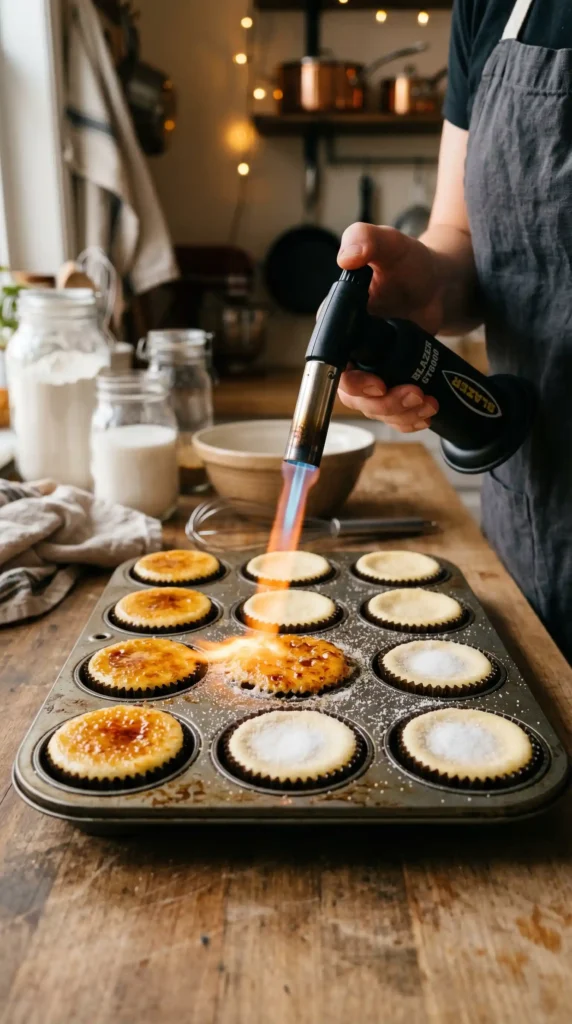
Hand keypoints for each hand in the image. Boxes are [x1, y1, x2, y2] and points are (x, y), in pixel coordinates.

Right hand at [336, 222, 440, 431]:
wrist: (439, 283)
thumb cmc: (411, 264)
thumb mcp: (390, 246)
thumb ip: (365, 239)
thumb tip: (346, 256)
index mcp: (338, 325)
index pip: (331, 365)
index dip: (351, 383)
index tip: (377, 385)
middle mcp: (348, 352)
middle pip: (353, 395)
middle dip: (383, 403)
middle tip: (413, 394)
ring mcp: (369, 369)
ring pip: (373, 408)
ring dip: (399, 413)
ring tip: (427, 403)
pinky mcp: (389, 380)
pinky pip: (391, 411)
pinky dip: (408, 418)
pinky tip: (427, 411)